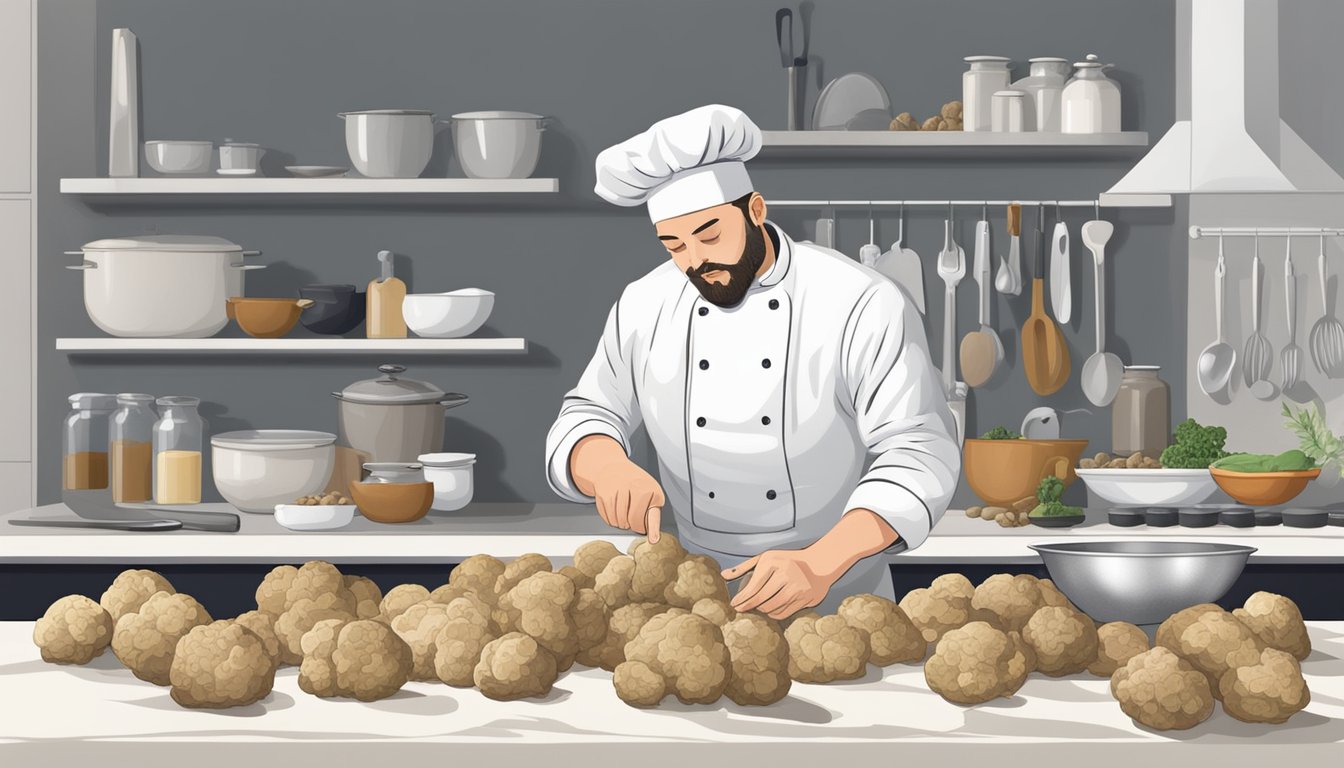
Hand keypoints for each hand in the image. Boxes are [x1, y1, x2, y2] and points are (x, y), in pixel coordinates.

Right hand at [588, 455, 665, 542]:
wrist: (612, 467)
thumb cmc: (634, 484)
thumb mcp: (649, 493)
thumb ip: (652, 513)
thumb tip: (653, 537)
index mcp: (650, 489)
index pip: (651, 513)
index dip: (652, 528)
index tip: (653, 540)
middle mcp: (634, 486)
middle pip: (633, 520)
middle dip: (633, 526)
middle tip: (633, 521)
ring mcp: (618, 489)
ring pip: (619, 521)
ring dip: (621, 524)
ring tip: (623, 514)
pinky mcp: (604, 493)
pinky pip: (608, 517)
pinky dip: (610, 520)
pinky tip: (614, 511)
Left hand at [721, 548, 840, 619]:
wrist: (819, 564)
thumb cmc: (788, 561)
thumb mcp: (767, 558)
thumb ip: (745, 567)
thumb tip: (723, 575)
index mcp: (774, 561)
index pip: (753, 586)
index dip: (742, 598)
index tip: (734, 605)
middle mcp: (786, 573)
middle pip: (761, 599)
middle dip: (749, 606)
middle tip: (742, 609)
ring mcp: (797, 587)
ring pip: (771, 608)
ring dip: (762, 609)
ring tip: (758, 606)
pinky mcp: (805, 599)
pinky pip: (783, 613)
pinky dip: (774, 613)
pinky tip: (771, 609)